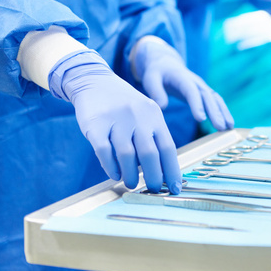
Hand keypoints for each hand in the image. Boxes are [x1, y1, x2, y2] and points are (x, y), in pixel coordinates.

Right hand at [49, 51, 181, 193]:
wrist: (95, 81)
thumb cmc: (125, 105)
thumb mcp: (146, 113)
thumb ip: (154, 137)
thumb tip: (162, 170)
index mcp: (154, 116)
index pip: (168, 148)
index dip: (172, 170)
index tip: (174, 188)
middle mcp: (138, 117)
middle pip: (150, 154)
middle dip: (153, 177)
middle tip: (152, 189)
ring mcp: (117, 120)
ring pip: (127, 155)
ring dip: (130, 175)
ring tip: (131, 183)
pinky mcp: (96, 124)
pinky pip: (104, 151)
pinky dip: (110, 167)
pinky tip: (115, 174)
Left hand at [132, 37, 233, 130]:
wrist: (166, 64)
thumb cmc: (157, 73)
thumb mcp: (150, 79)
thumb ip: (156, 92)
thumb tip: (163, 107)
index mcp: (182, 78)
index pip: (191, 91)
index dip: (197, 104)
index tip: (201, 119)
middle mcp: (196, 82)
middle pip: (208, 96)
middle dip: (215, 112)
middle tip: (220, 127)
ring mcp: (202, 87)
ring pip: (216, 99)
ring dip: (224, 113)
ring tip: (229, 128)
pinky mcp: (204, 93)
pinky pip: (216, 102)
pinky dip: (224, 112)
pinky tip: (228, 125)